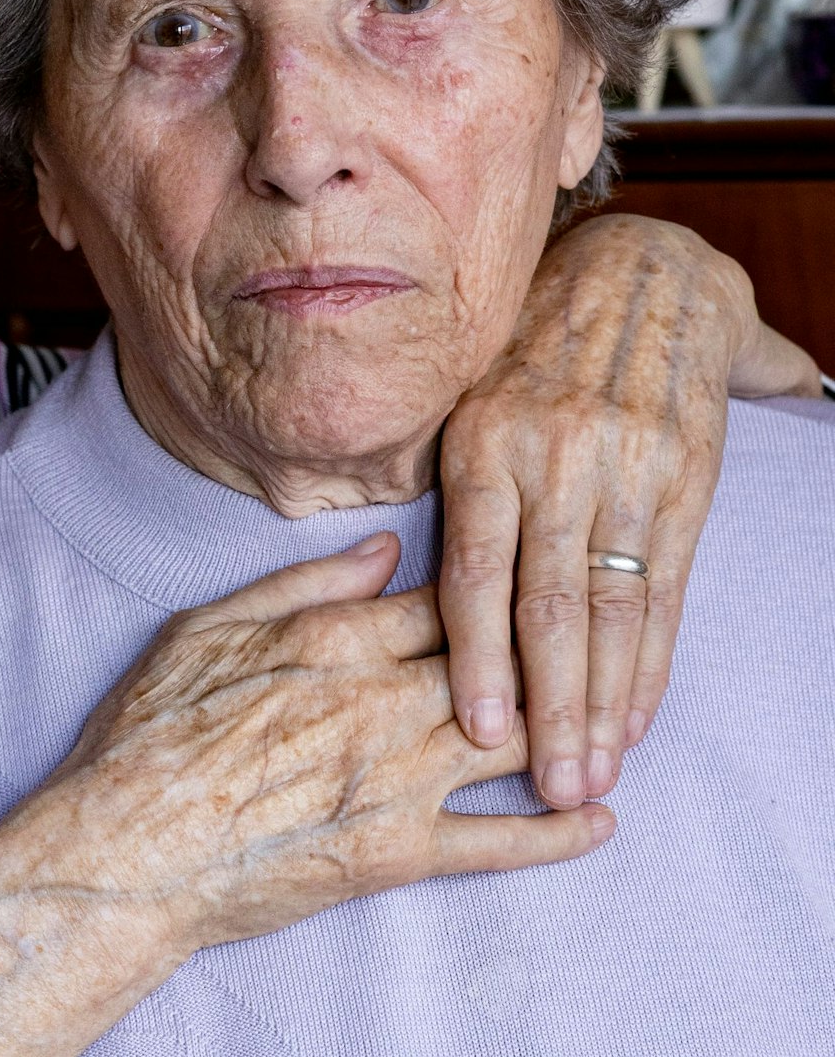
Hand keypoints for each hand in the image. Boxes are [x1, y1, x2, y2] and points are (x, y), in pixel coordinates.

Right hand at [0, 533, 609, 989]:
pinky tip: (600, 821)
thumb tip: (388, 545)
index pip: (450, 592)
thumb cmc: (143, 739)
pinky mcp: (396, 853)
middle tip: (593, 637)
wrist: (120, 856)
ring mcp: (396, 780)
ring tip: (611, 724)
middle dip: (551, 649)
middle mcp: (380, 701)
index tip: (530, 572)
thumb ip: (300, 586)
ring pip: (515, 741)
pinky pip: (499, 843)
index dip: (497, 583)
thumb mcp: (202, 631)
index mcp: (333, 638)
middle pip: (500, 659)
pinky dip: (557, 835)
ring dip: (570, 731)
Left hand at [435, 213, 795, 813]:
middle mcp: (556, 461)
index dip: (480, 661)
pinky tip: (638, 713)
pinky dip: (651, 658)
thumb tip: (376, 577)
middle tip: (548, 786)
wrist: (647, 270)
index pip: (477, 574)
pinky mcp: (682, 481)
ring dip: (605, 701)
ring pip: (612, 608)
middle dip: (550, 708)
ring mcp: (627, 473)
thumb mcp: (468, 397)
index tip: (480, 733)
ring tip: (594, 773)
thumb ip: (446, 486)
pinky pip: (664, 586)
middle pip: (550, 609)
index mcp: (485, 446)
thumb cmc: (532, 350)